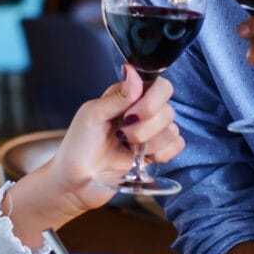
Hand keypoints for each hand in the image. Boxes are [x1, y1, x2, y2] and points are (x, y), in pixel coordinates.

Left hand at [6, 65, 182, 239]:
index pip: (159, 86)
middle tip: (122, 135)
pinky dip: (162, 153)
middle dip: (146, 127)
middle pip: (168, 110)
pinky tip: (143, 157)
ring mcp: (150, 134)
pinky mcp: (155, 153)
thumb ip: (117, 96)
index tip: (130, 115)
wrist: (77, 183)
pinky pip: (176, 146)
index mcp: (127, 97)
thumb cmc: (77, 148)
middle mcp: (142, 112)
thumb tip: (133, 71)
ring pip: (172, 129)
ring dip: (150, 142)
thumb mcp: (92, 116)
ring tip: (127, 148)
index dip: (151, 101)